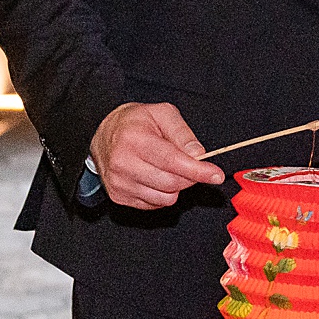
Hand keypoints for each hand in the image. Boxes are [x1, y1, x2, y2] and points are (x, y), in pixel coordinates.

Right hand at [89, 101, 225, 209]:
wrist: (102, 134)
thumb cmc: (134, 122)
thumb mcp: (162, 113)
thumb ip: (183, 133)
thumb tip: (199, 154)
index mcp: (134, 139)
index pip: (172, 161)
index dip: (198, 170)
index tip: (216, 175)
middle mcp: (123, 163)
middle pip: (171, 182)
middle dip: (189, 176)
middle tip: (189, 164)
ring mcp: (119, 183)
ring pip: (165, 198)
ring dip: (175, 186)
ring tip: (167, 168)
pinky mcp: (118, 196)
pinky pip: (154, 205)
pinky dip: (162, 194)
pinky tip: (155, 177)